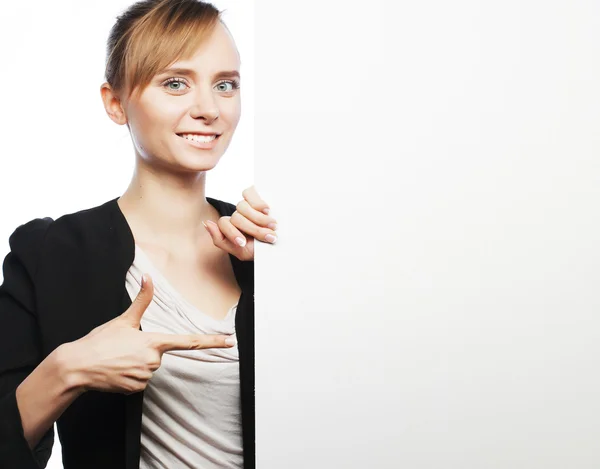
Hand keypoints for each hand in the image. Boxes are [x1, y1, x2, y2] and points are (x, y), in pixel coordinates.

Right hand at [65, 274, 234, 394]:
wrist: (77, 367)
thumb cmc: (100, 341)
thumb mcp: (123, 319)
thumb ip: (142, 300)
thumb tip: (148, 277)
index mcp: (154, 342)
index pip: (189, 342)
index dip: (212, 342)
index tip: (230, 342)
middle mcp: (154, 361)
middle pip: (160, 355)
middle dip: (145, 351)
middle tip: (123, 349)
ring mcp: (145, 376)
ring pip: (149, 369)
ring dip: (136, 364)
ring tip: (118, 360)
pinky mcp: (135, 389)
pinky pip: (139, 381)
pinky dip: (129, 376)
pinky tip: (116, 371)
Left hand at [203, 185, 276, 260]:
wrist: (282, 247)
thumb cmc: (261, 249)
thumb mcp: (241, 252)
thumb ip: (220, 240)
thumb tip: (206, 223)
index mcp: (232, 226)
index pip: (223, 223)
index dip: (232, 234)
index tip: (244, 244)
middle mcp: (238, 214)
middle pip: (236, 217)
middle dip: (252, 230)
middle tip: (268, 237)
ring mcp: (247, 204)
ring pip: (242, 207)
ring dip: (259, 219)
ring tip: (273, 227)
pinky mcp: (257, 194)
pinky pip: (248, 193)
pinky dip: (258, 203)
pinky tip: (267, 210)